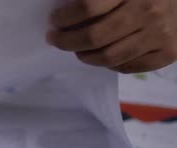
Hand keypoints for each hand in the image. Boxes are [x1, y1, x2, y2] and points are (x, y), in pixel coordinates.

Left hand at [47, 0, 176, 72]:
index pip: (87, 7)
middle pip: (94, 37)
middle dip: (66, 41)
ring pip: (108, 57)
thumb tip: (66, 7)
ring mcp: (160, 34)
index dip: (64, 17)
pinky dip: (109, 65)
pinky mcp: (169, 53)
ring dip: (85, 56)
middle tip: (56, 39)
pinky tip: (102, 55)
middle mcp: (148, 12)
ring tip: (77, 50)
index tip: (55, 20)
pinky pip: (127, 67)